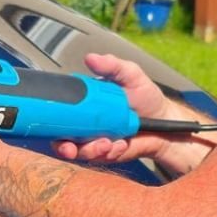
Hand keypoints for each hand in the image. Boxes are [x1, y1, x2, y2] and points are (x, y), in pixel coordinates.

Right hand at [53, 52, 207, 173]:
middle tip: (71, 147)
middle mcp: (85, 123)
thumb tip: (91, 57)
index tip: (55, 124)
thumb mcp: (131, 75)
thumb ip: (113, 66)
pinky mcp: (107, 154)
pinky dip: (109, 153)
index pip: (60, 112)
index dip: (52, 120)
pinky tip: (121, 145)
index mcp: (85, 103)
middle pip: (61, 138)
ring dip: (89, 150)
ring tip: (107, 144)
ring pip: (79, 152)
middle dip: (64, 146)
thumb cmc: (146, 97)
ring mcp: (95, 140)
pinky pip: (100, 159)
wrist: (165, 122)